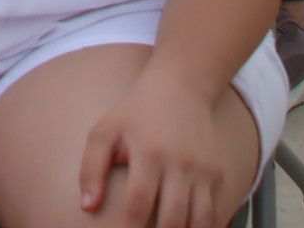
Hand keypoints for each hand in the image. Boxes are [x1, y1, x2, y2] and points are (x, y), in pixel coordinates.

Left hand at [76, 64, 241, 227]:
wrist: (179, 88)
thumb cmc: (135, 114)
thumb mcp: (104, 132)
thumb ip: (91, 169)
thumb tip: (87, 206)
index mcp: (148, 152)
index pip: (138, 204)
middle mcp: (179, 163)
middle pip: (172, 219)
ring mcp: (202, 170)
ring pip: (199, 221)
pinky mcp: (216, 174)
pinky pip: (215, 214)